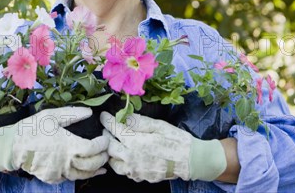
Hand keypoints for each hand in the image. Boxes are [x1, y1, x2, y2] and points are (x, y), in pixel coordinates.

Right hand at [0, 107, 108, 183]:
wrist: (12, 146)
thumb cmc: (32, 128)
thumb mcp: (52, 116)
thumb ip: (72, 114)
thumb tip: (89, 112)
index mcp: (69, 145)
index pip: (94, 149)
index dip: (103, 144)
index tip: (105, 138)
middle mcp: (66, 161)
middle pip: (92, 165)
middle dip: (102, 158)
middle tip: (106, 152)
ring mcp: (59, 172)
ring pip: (82, 175)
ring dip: (94, 171)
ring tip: (101, 167)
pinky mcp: (52, 178)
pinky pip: (69, 178)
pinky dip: (79, 175)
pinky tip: (82, 171)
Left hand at [100, 112, 226, 182]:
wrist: (190, 161)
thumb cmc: (176, 140)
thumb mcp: (159, 125)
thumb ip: (139, 122)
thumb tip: (123, 116)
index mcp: (136, 142)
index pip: (114, 129)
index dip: (107, 121)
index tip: (104, 116)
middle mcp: (131, 158)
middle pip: (109, 147)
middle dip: (106, 136)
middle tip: (109, 129)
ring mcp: (135, 170)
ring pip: (113, 162)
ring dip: (112, 151)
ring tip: (116, 142)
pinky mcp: (139, 178)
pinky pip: (123, 171)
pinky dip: (121, 162)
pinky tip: (127, 155)